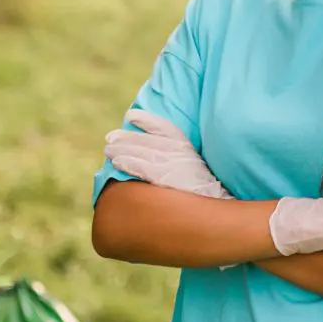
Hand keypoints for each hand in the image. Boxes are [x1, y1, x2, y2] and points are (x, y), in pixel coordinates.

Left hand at [105, 110, 231, 197]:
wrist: (214, 205)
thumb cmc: (201, 191)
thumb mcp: (193, 167)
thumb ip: (176, 159)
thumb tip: (153, 155)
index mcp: (186, 147)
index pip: (164, 127)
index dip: (146, 120)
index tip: (131, 115)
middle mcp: (178, 152)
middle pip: (146, 140)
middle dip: (126, 137)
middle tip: (110, 137)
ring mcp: (172, 164)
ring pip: (140, 152)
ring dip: (121, 149)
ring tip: (108, 150)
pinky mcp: (165, 177)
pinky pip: (141, 167)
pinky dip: (128, 162)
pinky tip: (116, 162)